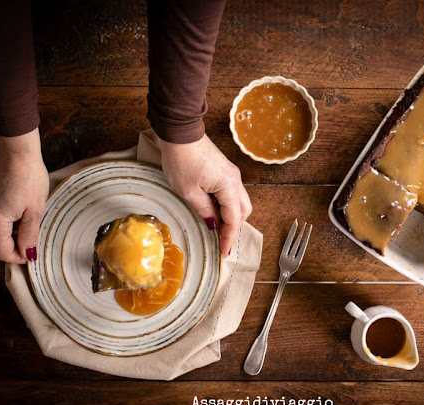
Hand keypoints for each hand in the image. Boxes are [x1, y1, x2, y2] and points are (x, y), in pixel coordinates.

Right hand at [0, 128, 48, 263]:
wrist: (17, 149)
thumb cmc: (30, 178)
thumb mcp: (35, 210)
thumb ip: (30, 235)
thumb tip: (28, 255)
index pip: (2, 252)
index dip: (18, 257)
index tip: (32, 254)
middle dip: (17, 239)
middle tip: (35, 227)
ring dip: (13, 224)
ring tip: (29, 209)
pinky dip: (6, 211)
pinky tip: (19, 199)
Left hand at [160, 134, 251, 254]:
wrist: (181, 132)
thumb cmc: (182, 160)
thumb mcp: (188, 191)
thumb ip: (204, 210)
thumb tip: (213, 224)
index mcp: (229, 186)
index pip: (233, 219)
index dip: (228, 237)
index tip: (224, 252)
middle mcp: (235, 181)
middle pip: (243, 211)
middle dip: (233, 228)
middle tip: (220, 242)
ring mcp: (231, 174)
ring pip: (239, 202)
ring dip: (230, 217)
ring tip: (216, 228)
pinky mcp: (225, 171)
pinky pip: (232, 194)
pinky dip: (227, 206)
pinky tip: (214, 212)